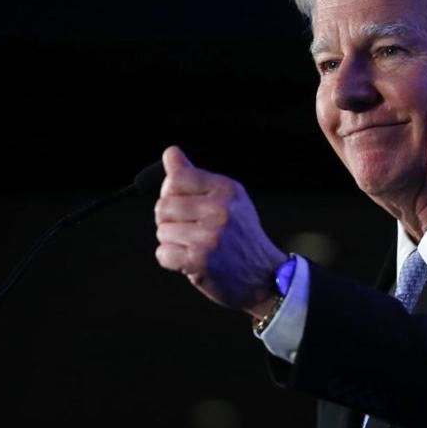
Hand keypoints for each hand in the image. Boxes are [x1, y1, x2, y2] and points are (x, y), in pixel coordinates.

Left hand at [154, 145, 287, 313]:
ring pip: (162, 231)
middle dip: (169, 220)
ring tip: (194, 246)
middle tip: (190, 230)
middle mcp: (220, 209)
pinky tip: (191, 261)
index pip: (176, 179)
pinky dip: (172, 260)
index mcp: (227, 189)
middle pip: (163, 206)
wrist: (264, 275)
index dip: (172, 194)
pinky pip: (163, 254)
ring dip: (172, 242)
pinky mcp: (200, 260)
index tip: (184, 206)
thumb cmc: (241, 235)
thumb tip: (170, 152)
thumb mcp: (226, 199)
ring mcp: (210, 235)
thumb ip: (194, 176)